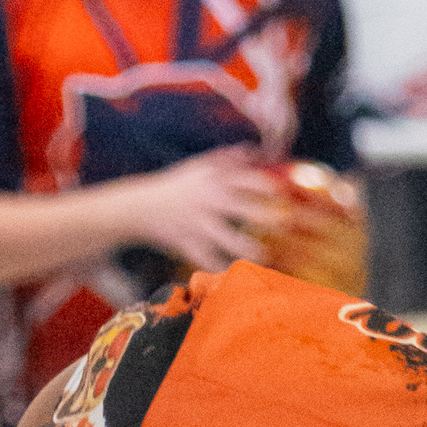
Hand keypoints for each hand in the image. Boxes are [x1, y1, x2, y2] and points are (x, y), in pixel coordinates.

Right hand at [120, 148, 282, 272]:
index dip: (272, 190)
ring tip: (266, 258)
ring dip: (253, 252)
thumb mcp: (198, 166)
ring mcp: (201, 225)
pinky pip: (212, 262)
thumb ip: (226, 159)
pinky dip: (225, 272)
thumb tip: (252, 150)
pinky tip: (238, 277)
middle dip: (271, 221)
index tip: (285, 197)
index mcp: (216, 180)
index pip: (252, 181)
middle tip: (285, 228)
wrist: (141, 207)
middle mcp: (211, 201)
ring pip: (234, 242)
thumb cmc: (174, 186)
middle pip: (249, 211)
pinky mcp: (190, 245)